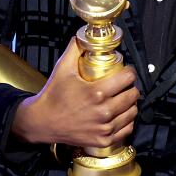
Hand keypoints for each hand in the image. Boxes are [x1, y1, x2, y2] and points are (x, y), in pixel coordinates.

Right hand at [10, 37, 138, 149]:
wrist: (42, 121)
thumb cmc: (53, 95)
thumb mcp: (62, 68)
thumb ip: (75, 49)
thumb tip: (83, 35)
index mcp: (96, 93)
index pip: (127, 79)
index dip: (129, 72)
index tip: (126, 71)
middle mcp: (103, 111)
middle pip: (133, 96)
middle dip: (131, 87)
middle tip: (124, 85)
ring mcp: (104, 128)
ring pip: (132, 112)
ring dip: (131, 104)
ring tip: (123, 98)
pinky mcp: (103, 140)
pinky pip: (127, 129)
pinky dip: (127, 121)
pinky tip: (121, 114)